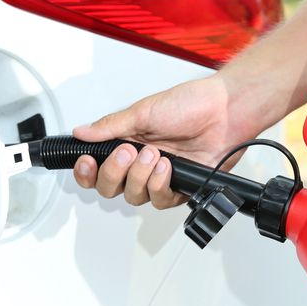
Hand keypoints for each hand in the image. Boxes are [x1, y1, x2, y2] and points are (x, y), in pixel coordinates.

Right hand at [71, 74, 263, 208]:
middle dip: (114, 173)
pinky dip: (160, 185)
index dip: (87, 172)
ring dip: (140, 177)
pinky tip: (168, 167)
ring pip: (134, 197)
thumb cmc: (190, 105)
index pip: (96, 168)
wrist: (224, 112)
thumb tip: (81, 132)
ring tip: (155, 155)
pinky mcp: (179, 187)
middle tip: (128, 153)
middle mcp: (140, 163)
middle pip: (110, 188)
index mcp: (127, 142)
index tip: (87, 162)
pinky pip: (160, 201)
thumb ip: (110, 127)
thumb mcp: (143, 111)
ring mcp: (159, 177)